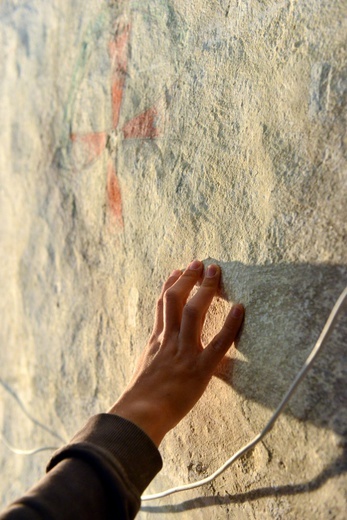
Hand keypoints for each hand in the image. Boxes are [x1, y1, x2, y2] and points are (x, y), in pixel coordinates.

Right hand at [109, 260, 243, 446]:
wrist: (138, 417)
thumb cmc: (139, 400)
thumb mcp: (142, 369)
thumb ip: (152, 355)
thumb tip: (157, 348)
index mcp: (156, 341)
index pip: (162, 305)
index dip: (170, 285)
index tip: (177, 270)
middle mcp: (169, 341)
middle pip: (176, 300)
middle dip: (188, 278)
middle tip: (200, 263)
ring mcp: (184, 353)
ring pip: (194, 312)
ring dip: (205, 289)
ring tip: (215, 271)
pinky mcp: (199, 370)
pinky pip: (218, 343)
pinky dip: (230, 325)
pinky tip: (240, 309)